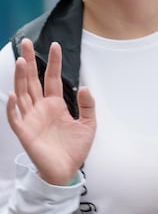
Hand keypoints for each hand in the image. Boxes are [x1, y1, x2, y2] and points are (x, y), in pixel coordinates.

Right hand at [6, 39, 94, 185]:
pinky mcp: (24, 132)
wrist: (66, 170)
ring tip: (21, 61)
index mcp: (55, 104)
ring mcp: (31, 118)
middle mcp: (41, 108)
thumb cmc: (74, 148)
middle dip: (29, 62)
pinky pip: (15, 117)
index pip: (53, 78)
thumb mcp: (88, 124)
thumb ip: (87, 105)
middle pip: (32, 80)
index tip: (55, 45)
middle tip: (26, 43)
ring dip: (20, 78)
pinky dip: (13, 107)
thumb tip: (84, 87)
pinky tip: (13, 94)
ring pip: (22, 93)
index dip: (54, 63)